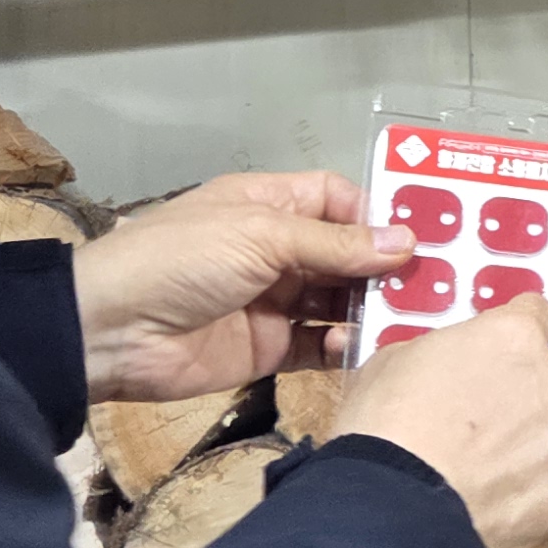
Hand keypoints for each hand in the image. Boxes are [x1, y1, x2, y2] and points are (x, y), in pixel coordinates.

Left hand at [72, 172, 413, 405]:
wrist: (111, 331)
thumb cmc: (181, 260)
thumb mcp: (260, 236)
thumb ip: (334, 244)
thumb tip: (406, 242)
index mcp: (267, 205)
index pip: (336, 199)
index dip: (375, 213)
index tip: (421, 233)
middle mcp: (275, 249)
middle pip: (346, 252)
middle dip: (385, 265)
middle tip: (436, 282)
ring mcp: (273, 300)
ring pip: (339, 299)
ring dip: (371, 307)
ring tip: (410, 316)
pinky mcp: (270, 348)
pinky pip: (320, 344)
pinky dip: (345, 345)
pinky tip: (362, 345)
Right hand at [332, 299, 547, 547]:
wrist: (397, 511)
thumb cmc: (383, 430)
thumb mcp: (394, 362)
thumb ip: (444, 352)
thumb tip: (452, 364)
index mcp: (514, 335)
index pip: (539, 314)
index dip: (521, 334)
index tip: (508, 354)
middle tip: (515, 413)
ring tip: (508, 473)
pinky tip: (515, 506)